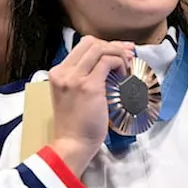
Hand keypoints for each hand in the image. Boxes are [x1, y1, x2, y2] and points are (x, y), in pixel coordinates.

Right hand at [46, 36, 133, 175]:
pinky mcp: (88, 86)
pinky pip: (108, 62)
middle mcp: (63, 72)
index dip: (104, 45)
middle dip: (113, 45)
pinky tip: (124, 75)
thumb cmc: (76, 125)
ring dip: (118, 53)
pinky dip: (120, 63)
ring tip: (128, 65)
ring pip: (100, 49)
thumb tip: (106, 66)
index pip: (82, 47)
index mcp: (58, 73)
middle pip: (90, 43)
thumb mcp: (72, 96)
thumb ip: (82, 79)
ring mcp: (74, 78)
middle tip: (129, 54)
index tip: (120, 50)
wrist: (72, 144)